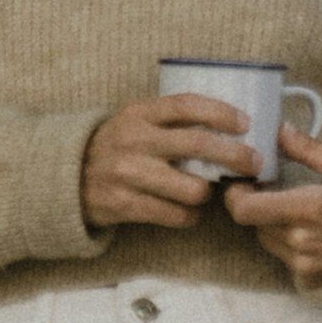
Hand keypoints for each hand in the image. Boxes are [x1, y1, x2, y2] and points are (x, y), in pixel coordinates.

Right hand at [83, 93, 263, 231]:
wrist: (68, 179)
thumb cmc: (116, 148)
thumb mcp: (135, 121)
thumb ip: (169, 120)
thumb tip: (227, 126)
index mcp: (139, 114)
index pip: (187, 106)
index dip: (221, 112)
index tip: (245, 123)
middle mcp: (135, 141)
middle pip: (198, 145)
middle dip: (235, 155)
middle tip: (254, 162)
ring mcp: (129, 174)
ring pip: (192, 188)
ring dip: (208, 193)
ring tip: (207, 191)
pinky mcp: (126, 204)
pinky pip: (176, 215)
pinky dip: (190, 216)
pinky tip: (189, 211)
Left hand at [228, 131, 321, 290]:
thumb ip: (308, 149)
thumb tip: (279, 131)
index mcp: (309, 208)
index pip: (245, 209)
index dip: (236, 196)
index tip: (243, 184)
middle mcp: (301, 240)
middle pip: (255, 223)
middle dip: (260, 205)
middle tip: (275, 191)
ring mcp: (305, 263)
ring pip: (268, 240)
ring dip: (274, 224)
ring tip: (300, 211)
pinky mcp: (311, 278)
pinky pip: (285, 257)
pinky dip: (291, 243)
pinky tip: (314, 232)